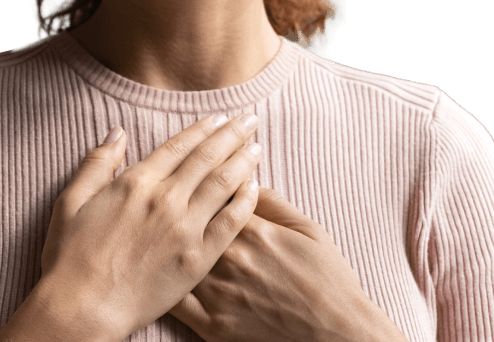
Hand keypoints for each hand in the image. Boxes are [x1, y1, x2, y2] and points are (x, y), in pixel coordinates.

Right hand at [39, 113, 262, 341]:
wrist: (81, 309)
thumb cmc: (70, 257)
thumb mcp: (72, 200)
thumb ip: (97, 162)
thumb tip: (117, 132)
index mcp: (137, 182)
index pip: (180, 145)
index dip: (203, 128)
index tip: (219, 117)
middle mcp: (165, 199)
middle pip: (208, 157)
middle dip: (232, 134)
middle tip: (251, 119)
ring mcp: (184, 230)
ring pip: (223, 184)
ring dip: (243, 161)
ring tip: (257, 145)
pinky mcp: (196, 260)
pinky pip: (229, 224)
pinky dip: (245, 203)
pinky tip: (255, 189)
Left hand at [167, 186, 406, 341]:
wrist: (338, 333)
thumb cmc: (327, 277)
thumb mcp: (307, 227)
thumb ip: (273, 201)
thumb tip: (245, 180)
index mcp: (252, 229)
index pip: (212, 191)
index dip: (201, 178)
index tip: (194, 169)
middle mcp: (230, 257)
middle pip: (189, 219)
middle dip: (177, 204)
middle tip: (168, 192)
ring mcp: (218, 293)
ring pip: (176, 256)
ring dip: (164, 238)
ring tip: (155, 225)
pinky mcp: (213, 325)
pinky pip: (176, 302)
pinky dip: (163, 284)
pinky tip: (156, 271)